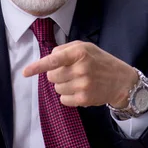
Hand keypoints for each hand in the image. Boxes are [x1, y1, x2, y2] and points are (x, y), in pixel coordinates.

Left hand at [23, 41, 137, 108]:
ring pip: (56, 88)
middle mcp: (81, 68)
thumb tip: (48, 58)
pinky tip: (81, 90)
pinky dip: (68, 96)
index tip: (25, 72)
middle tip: (71, 72)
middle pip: (51, 76)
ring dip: (63, 85)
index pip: (54, 60)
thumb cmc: (100, 61)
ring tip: (79, 81)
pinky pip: (63, 99)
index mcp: (80, 52)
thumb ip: (65, 50)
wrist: (122, 81)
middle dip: (57, 74)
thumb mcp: (86, 47)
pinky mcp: (84, 99)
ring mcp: (83, 85)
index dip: (37, 66)